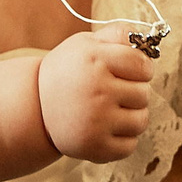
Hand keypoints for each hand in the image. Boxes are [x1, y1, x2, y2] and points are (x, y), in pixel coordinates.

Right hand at [38, 31, 153, 160]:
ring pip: (141, 120)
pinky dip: (122, 139)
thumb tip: (147, 40)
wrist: (34, 106)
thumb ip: (117, 34)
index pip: (143, 66)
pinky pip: (130, 146)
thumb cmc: (67, 71)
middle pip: (144, 94)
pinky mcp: (95, 146)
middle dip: (134, 91)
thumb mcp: (85, 43)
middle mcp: (96, 90)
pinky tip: (104, 128)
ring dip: (131, 116)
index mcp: (94, 60)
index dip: (142, 68)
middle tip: (113, 91)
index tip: (132, 71)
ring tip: (110, 110)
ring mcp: (96, 121)